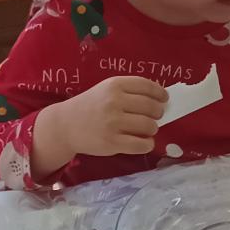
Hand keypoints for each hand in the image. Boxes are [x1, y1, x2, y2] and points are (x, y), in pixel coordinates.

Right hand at [35, 75, 167, 169]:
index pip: (147, 86)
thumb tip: (160, 101)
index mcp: (114, 85)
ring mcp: (113, 123)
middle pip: (152, 107)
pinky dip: (147, 144)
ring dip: (152, 129)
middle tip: (154, 117)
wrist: (65, 125)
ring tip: (146, 130)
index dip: (160, 93)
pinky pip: (142, 144)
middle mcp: (114, 102)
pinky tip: (143, 142)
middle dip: (158, 113)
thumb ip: (129, 92)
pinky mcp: (112, 142)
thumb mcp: (105, 90)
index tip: (164, 99)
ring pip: (149, 126)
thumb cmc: (90, 106)